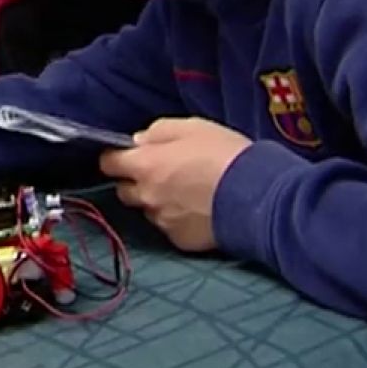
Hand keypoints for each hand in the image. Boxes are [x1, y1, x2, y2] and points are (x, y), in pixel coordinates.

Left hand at [100, 117, 250, 251]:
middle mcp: (147, 196)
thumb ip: (158, 132)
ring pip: (149, 210)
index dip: (117, 157)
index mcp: (145, 165)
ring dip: (158, 201)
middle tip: (162, 173)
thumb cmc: (225, 154)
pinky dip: (178, 219)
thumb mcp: (192, 127)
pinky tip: (199, 210)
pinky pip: (170, 227)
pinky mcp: (180, 241)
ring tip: (187, 192)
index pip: (108, 163)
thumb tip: (139, 141)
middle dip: (137, 181)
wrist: (258, 195)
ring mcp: (163, 221)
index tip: (127, 155)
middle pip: (125, 190)